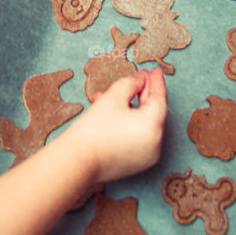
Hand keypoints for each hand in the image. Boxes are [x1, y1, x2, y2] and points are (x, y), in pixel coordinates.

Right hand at [64, 69, 166, 187]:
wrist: (77, 161)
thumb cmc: (94, 129)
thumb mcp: (113, 97)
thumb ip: (131, 84)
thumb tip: (140, 81)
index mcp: (153, 127)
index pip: (159, 99)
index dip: (156, 82)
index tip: (155, 71)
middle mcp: (155, 144)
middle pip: (152, 112)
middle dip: (143, 94)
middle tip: (140, 79)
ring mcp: (147, 156)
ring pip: (143, 124)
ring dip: (132, 108)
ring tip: (116, 95)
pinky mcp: (136, 163)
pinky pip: (137, 137)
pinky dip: (129, 124)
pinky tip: (114, 113)